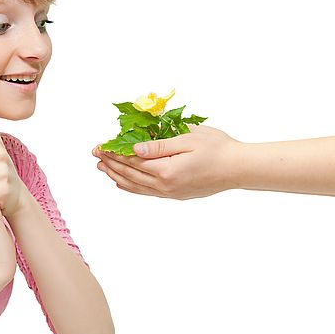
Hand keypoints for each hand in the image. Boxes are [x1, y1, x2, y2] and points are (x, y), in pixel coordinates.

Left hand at [92, 124, 242, 198]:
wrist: (239, 168)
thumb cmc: (218, 148)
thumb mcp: (188, 138)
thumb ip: (160, 145)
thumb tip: (135, 148)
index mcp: (167, 169)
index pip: (132, 160)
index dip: (114, 152)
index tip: (101, 145)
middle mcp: (166, 185)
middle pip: (130, 174)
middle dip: (111, 163)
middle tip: (96, 154)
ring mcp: (170, 192)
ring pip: (136, 185)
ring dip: (117, 176)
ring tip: (102, 168)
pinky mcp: (176, 194)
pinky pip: (147, 192)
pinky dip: (131, 186)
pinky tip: (123, 183)